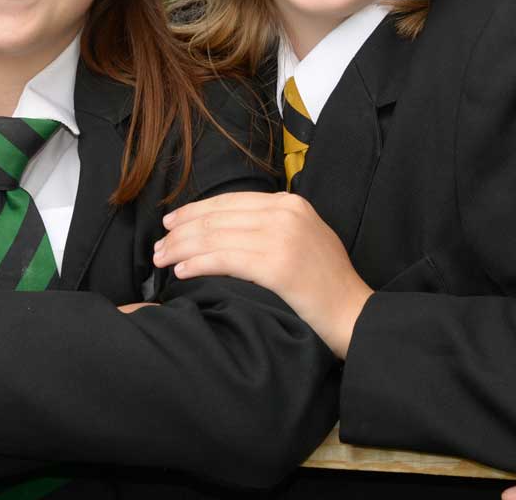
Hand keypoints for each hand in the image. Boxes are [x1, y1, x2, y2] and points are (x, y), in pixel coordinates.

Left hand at [153, 192, 371, 358]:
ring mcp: (282, 236)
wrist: (356, 315)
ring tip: (162, 259)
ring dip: (181, 248)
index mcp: (289, 203)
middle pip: (217, 216)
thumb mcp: (302, 237)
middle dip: (181, 231)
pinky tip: (182, 270)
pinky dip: (198, 263)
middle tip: (159, 245)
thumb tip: (221, 226)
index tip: (170, 223)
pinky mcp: (277, 264)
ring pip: (215, 236)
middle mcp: (284, 212)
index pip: (228, 201)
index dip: (193, 211)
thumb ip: (269, 224)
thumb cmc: (325, 284)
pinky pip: (225, 259)